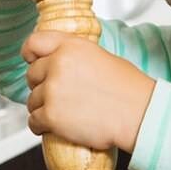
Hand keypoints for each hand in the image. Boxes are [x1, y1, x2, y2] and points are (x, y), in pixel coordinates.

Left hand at [22, 30, 154, 151]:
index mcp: (71, 47)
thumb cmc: (129, 90)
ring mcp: (52, 91)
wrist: (139, 114)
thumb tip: (61, 63)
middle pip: (32, 75)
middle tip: (60, 96)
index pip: (34, 43)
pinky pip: (34, 121)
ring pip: (32, 101)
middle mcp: (58, 65)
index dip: (31, 54)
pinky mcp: (51, 116)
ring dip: (43, 108)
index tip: (32, 62)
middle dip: (42, 86)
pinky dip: (42, 126)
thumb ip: (75, 57)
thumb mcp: (102, 57)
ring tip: (65, 113)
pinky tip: (57, 127)